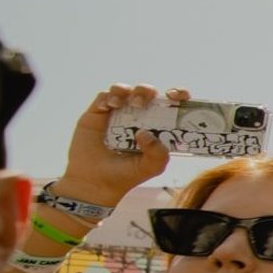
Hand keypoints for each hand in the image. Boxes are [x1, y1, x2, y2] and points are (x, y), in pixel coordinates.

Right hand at [56, 84, 177, 205]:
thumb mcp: (151, 167)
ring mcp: (118, 114)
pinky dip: (109, 97)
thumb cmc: (127, 174)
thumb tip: (145, 132)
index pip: (171, 104)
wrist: (95, 182)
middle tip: (143, 103)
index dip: (178, 94)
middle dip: (148, 91)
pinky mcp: (98, 113)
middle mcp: (139, 117)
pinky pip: (104, 96)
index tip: (177, 95)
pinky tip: (109, 108)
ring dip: (128, 91)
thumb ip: (158, 153)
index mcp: (157, 127)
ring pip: (125, 90)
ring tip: (126, 105)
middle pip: (147, 92)